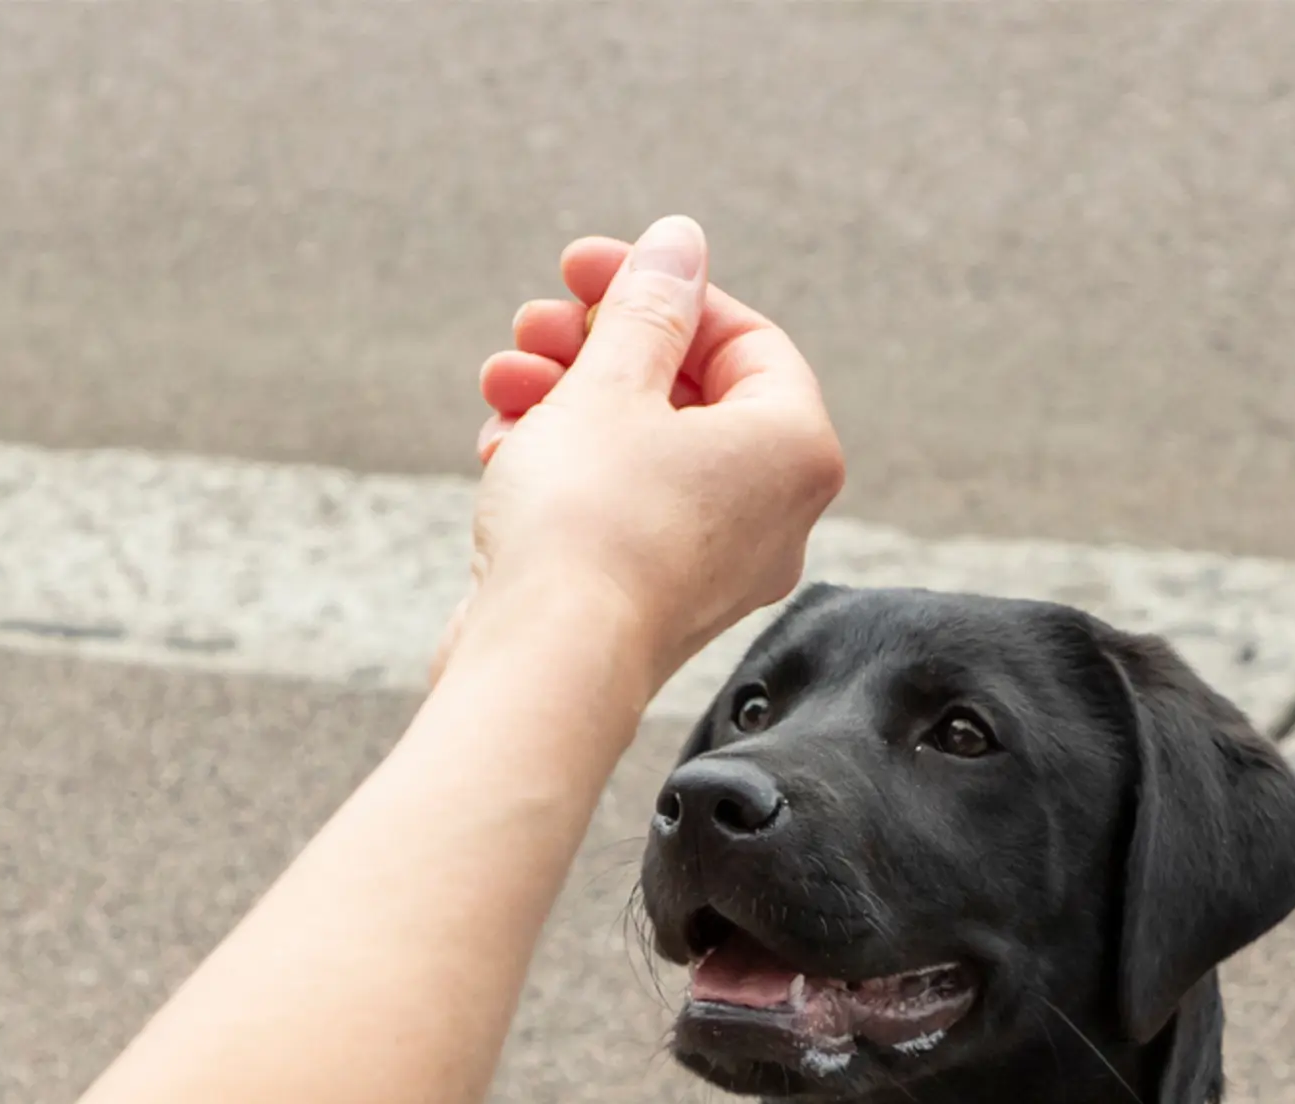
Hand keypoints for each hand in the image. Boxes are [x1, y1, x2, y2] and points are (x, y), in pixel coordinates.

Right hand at [438, 216, 841, 695]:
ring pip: (645, 449)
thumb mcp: (610, 383)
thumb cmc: (588, 522)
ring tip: (500, 382)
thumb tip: (680, 244)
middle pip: (689, 391)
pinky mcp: (654, 599)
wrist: (543, 668)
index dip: (658, 290)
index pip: (744, 337)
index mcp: (795, 448)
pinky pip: (623, 507)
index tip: (582, 270)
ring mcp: (716, 564)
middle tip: (531, 322)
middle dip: (597, 346)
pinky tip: (503, 449)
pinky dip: (568, 467)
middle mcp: (775, 512)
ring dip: (567, 399)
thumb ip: (646, 307)